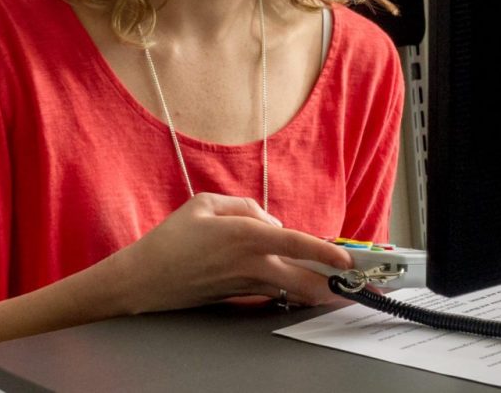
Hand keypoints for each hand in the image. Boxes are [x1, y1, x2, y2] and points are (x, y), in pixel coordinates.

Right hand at [96, 193, 356, 313]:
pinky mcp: (241, 295)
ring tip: (338, 289)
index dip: (326, 251)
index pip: (296, 242)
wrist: (147, 279)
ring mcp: (248, 284)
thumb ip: (243, 205)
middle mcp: (252, 263)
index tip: (347, 259)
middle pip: (305, 280)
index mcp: (244, 236)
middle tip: (353, 287)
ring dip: (317, 290)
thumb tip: (269, 220)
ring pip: (294, 289)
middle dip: (332, 286)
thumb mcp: (203, 204)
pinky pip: (276, 291)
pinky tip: (303, 289)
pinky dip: (293, 290)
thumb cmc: (171, 239)